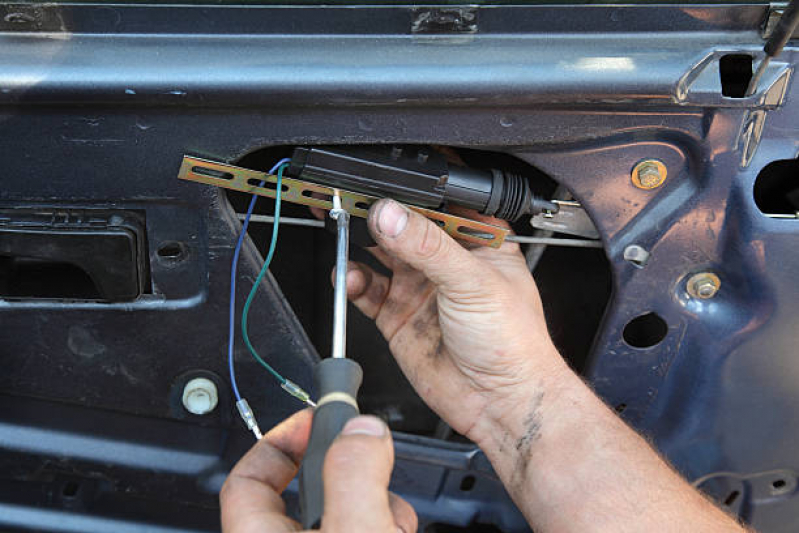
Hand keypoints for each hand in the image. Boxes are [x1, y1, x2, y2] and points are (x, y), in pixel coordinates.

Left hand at [221, 410, 416, 532]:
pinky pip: (366, 531)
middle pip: (308, 492)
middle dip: (349, 471)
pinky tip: (400, 530)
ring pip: (344, 514)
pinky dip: (387, 526)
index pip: (247, 480)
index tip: (316, 419)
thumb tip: (361, 430)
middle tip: (372, 463)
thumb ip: (355, 476)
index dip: (281, 439)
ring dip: (378, 505)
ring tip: (395, 520)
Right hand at [341, 199, 568, 443]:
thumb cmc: (513, 342)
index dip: (409, 190)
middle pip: (402, 224)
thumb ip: (428, 246)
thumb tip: (390, 215)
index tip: (381, 181)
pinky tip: (349, 276)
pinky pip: (366, 288)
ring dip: (358, 244)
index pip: (437, 202)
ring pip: (378, 254)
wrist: (500, 403)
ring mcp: (420, 287)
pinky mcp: (398, 315)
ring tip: (343, 235)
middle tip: (349, 202)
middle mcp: (445, 260)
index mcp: (476, 241)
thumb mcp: (473, 281)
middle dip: (375, 213)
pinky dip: (352, 280)